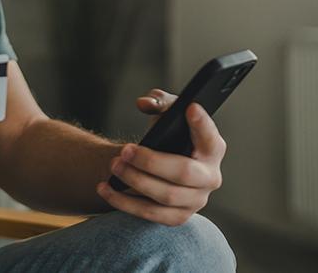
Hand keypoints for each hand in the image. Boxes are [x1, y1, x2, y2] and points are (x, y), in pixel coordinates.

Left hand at [94, 88, 225, 225]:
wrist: (162, 167)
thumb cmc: (169, 135)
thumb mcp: (167, 114)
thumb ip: (158, 101)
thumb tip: (144, 103)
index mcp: (212, 149)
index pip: (211, 137)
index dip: (202, 124)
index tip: (190, 108)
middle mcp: (210, 177)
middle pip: (183, 172)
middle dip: (151, 162)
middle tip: (125, 150)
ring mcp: (196, 200)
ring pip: (166, 196)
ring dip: (135, 181)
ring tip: (114, 166)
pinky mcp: (178, 217)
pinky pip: (150, 214)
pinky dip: (124, 202)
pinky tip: (105, 188)